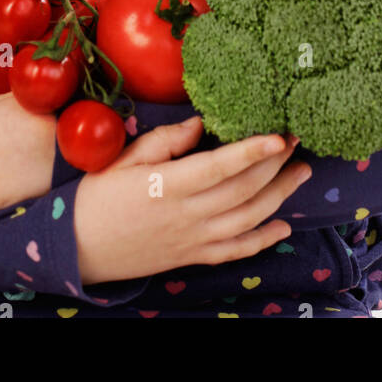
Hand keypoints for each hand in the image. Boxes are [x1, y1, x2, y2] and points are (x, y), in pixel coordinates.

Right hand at [73, 115, 311, 284]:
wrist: (79, 248)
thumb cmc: (98, 196)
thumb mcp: (124, 159)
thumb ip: (165, 140)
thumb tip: (201, 123)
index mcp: (169, 185)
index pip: (220, 166)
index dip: (252, 151)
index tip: (279, 135)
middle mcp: (187, 215)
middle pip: (243, 190)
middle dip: (275, 165)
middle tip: (298, 140)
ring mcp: (193, 240)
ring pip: (247, 219)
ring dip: (279, 196)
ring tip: (302, 172)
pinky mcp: (192, 258)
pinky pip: (235, 251)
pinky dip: (263, 240)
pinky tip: (283, 226)